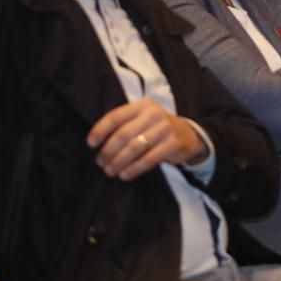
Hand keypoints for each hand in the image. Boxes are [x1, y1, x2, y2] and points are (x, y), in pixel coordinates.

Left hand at [87, 97, 207, 179]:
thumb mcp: (143, 118)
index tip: (91, 144)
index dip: (100, 130)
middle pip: (123, 134)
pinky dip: (134, 169)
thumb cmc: (157, 128)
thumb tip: (97, 141)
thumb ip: (124, 124)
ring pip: (134, 148)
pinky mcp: (173, 144)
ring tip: (110, 171)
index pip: (116, 116)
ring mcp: (165, 129)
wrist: (189, 135)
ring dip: (118, 162)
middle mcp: (154, 114)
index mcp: (142, 105)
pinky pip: (148, 159)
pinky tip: (125, 174)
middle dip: (108, 151)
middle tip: (100, 163)